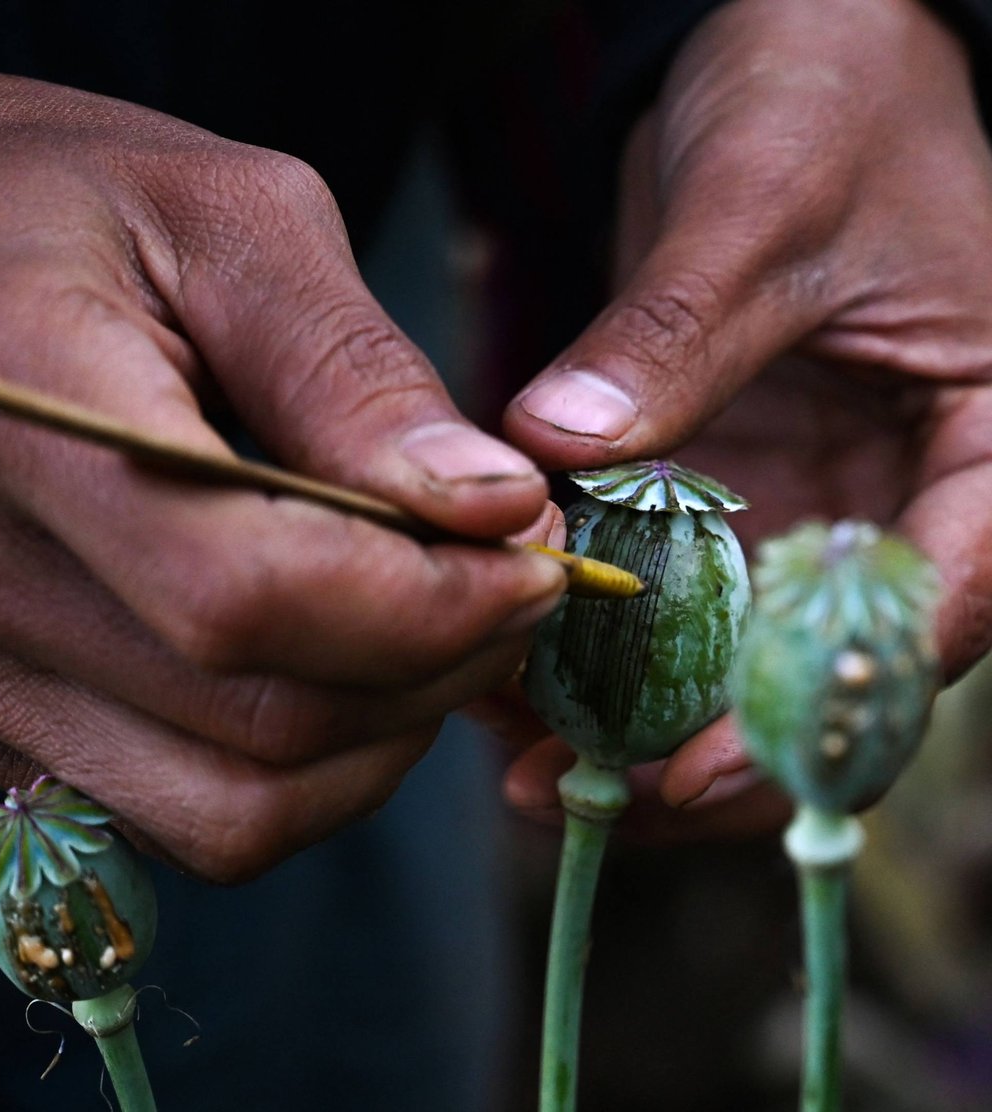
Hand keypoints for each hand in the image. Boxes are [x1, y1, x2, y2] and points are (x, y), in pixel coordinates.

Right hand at [0, 73, 566, 879]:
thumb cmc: (74, 210)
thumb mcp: (228, 225)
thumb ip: (352, 373)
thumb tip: (495, 507)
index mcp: (19, 411)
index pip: (250, 593)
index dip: (433, 603)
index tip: (538, 555)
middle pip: (266, 719)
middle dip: (441, 663)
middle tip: (517, 576)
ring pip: (240, 806)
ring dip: (386, 732)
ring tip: (441, 624)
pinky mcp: (4, 720)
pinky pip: (190, 815)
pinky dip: (308, 771)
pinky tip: (347, 668)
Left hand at [501, 0, 991, 836]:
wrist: (797, 60)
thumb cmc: (833, 97)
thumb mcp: (765, 201)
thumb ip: (677, 330)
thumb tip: (560, 445)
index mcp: (985, 450)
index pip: (932, 617)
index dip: (814, 716)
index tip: (687, 772)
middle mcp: (897, 503)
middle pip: (819, 679)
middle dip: (700, 757)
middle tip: (570, 792)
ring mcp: (805, 507)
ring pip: (734, 661)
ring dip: (631, 719)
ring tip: (514, 753)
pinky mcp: (726, 493)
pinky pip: (667, 597)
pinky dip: (597, 643)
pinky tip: (507, 668)